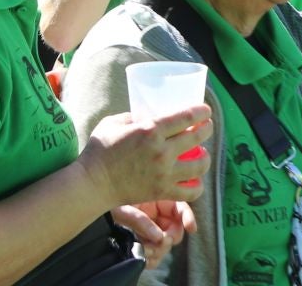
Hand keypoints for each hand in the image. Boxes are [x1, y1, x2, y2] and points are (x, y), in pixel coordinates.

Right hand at [81, 105, 211, 207]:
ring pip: (200, 165)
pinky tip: (195, 180)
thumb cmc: (100, 150)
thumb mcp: (114, 123)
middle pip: (197, 137)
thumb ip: (134, 117)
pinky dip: (197, 186)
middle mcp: (161, 151)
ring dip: (206, 158)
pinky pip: (191, 191)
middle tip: (207, 127)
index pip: (185, 117)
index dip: (201, 112)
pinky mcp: (162, 191)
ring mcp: (164, 173)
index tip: (205, 111)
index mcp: (150, 130)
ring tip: (203, 155)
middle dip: (207, 129)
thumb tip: (147, 115)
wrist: (94, 183)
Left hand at [114, 200, 195, 268]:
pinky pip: (155, 254)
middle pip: (175, 229)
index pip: (179, 206)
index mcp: (155, 198)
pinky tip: (142, 255)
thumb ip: (141, 220)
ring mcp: (151, 229)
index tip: (191, 228)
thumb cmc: (107, 202)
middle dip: (169, 238)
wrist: (93, 208)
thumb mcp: (122, 208)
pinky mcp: (145, 242)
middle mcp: (156, 214)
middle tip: (159, 242)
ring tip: (144, 249)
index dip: (188, 216)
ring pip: (166, 244)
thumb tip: (159, 237)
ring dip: (158, 250)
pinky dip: (151, 258)